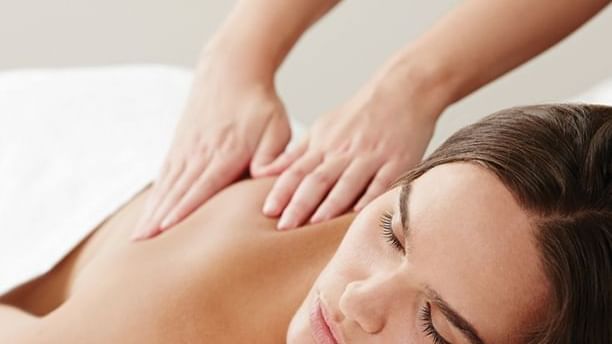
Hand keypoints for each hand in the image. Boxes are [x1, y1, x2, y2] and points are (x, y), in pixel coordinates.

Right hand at [131, 57, 289, 239]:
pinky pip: (165, 175)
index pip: (202, 187)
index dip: (183, 211)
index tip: (164, 231)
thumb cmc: (259, 104)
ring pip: (166, 186)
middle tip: (140, 246)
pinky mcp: (180, 145)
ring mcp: (186, 149)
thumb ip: (271, 156)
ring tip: (137, 237)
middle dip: (158, 220)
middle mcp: (200, 154)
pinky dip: (155, 195)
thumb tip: (262, 178)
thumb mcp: (276, 127)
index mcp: (225, 154)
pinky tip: (148, 211)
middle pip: (177, 192)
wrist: (232, 70)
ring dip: (152, 211)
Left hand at [253, 69, 438, 229]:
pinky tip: (359, 213)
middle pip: (317, 179)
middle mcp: (344, 152)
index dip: (281, 192)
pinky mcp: (398, 162)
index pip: (296, 171)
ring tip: (314, 225)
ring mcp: (371, 156)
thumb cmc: (360, 114)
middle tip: (284, 227)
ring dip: (330, 204)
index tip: (268, 212)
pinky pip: (382, 183)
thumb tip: (264, 172)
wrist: (403, 90)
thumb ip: (297, 154)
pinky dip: (370, 198)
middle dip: (299, 204)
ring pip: (347, 183)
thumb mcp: (323, 128)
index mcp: (324, 144)